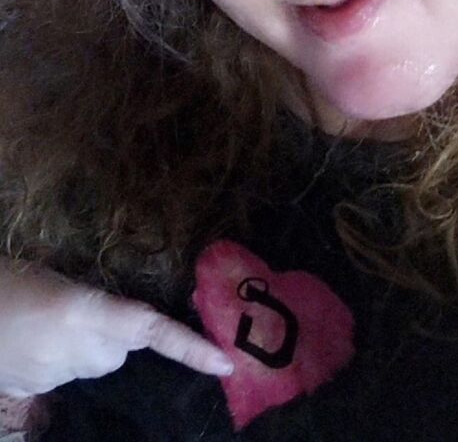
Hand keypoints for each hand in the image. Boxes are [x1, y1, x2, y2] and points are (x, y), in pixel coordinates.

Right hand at [0, 255, 232, 396]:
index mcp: (84, 313)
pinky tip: (31, 337)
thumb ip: (91, 303)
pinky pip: (66, 374)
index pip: (151, 332)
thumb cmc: (4, 280)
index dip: (191, 349)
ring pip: (96, 363)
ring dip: (88, 344)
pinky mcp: (35, 390)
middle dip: (118, 332)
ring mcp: (55, 377)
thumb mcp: (51, 277)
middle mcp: (78, 351)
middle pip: (122, 350)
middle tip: (88, 302)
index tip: (225, 365)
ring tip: (48, 316)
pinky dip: (60, 357)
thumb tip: (120, 317)